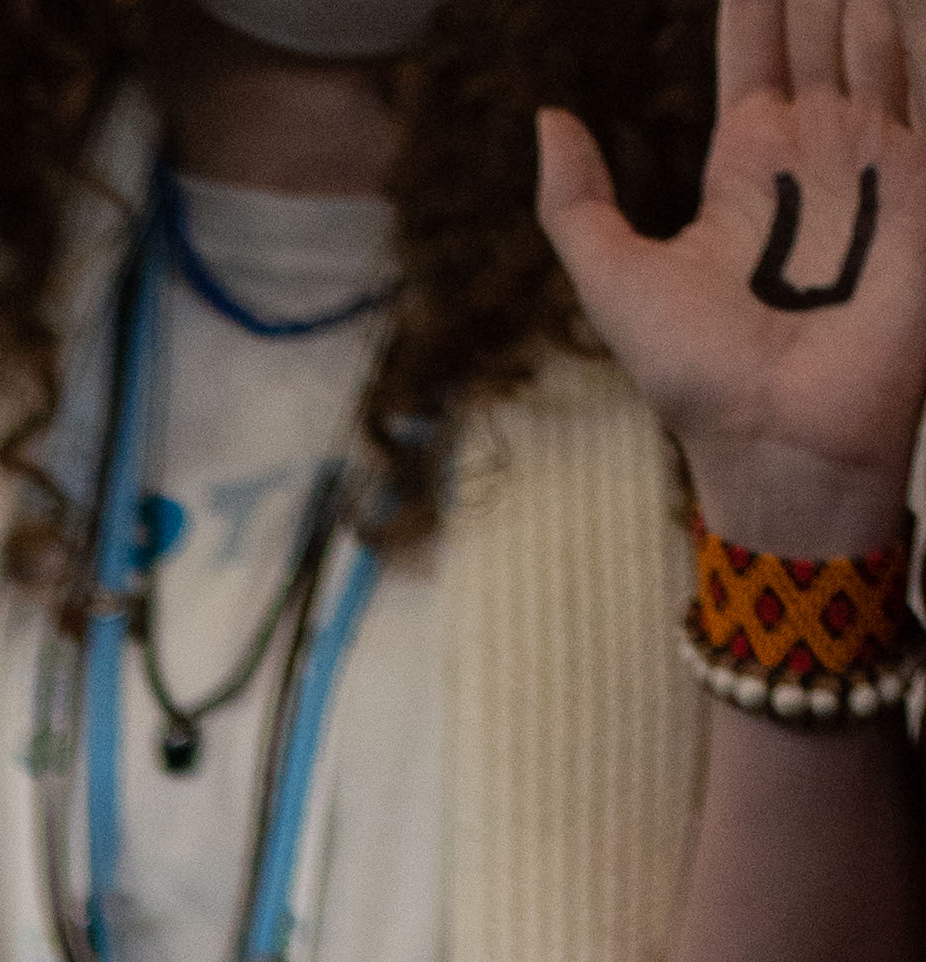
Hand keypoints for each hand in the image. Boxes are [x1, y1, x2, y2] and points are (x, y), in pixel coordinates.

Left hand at [544, 3, 925, 555]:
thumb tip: (549, 117)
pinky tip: (890, 4)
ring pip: (879, 41)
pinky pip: (922, 94)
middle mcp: (817, 152)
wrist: (780, 443)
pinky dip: (913, 42)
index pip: (760, 47)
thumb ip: (576, 204)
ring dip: (864, 1)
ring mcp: (876, 163)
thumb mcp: (615, 283)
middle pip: (825, 27)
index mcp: (748, 162)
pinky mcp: (923, 186)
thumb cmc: (697, 377)